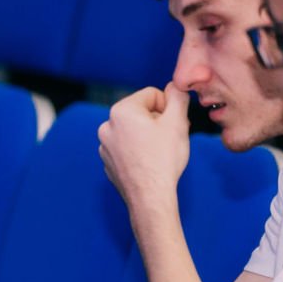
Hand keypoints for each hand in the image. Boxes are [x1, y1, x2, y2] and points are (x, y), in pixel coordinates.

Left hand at [98, 84, 189, 208]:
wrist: (149, 196)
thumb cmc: (164, 158)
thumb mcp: (178, 120)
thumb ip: (178, 96)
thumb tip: (175, 85)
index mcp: (121, 111)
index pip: (152, 94)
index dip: (168, 107)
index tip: (174, 124)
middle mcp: (106, 126)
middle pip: (142, 112)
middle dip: (159, 121)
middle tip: (170, 138)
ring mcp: (104, 145)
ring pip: (135, 131)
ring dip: (149, 136)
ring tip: (160, 152)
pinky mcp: (108, 161)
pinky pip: (127, 148)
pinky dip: (139, 151)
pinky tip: (149, 163)